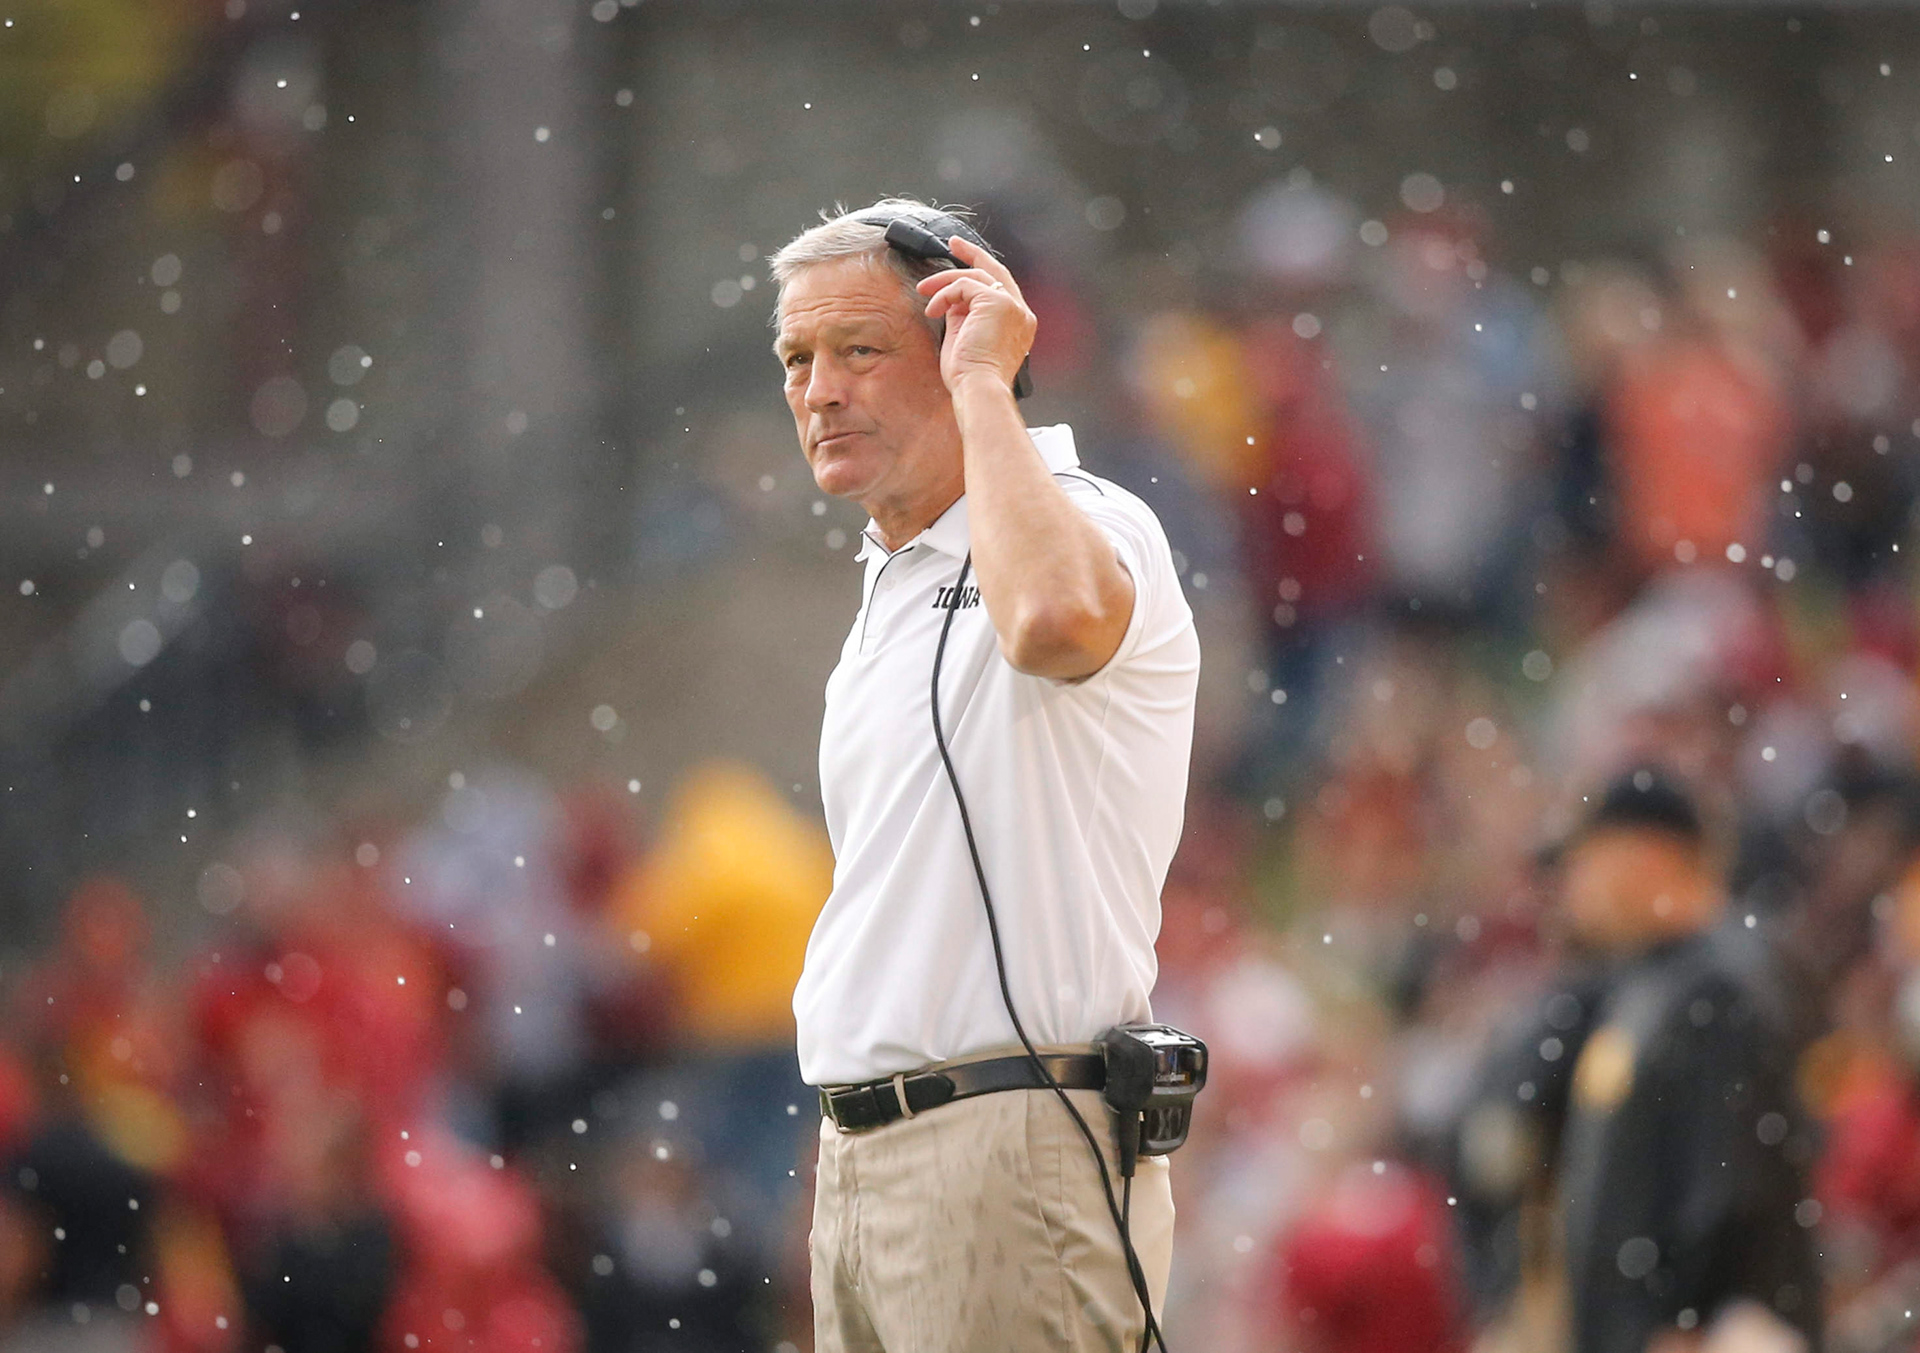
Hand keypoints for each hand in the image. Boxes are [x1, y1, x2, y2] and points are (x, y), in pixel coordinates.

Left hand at [915, 235, 1036, 396]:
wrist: (979, 388)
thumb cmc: (972, 375)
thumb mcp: (966, 338)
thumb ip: (964, 315)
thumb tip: (951, 300)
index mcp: (1018, 322)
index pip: (1001, 287)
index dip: (981, 270)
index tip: (962, 260)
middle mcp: (1021, 312)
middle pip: (996, 270)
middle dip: (973, 254)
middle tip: (953, 243)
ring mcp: (1011, 305)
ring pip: (976, 276)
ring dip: (945, 281)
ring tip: (924, 290)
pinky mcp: (996, 303)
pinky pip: (964, 285)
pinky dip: (944, 294)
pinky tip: (933, 310)